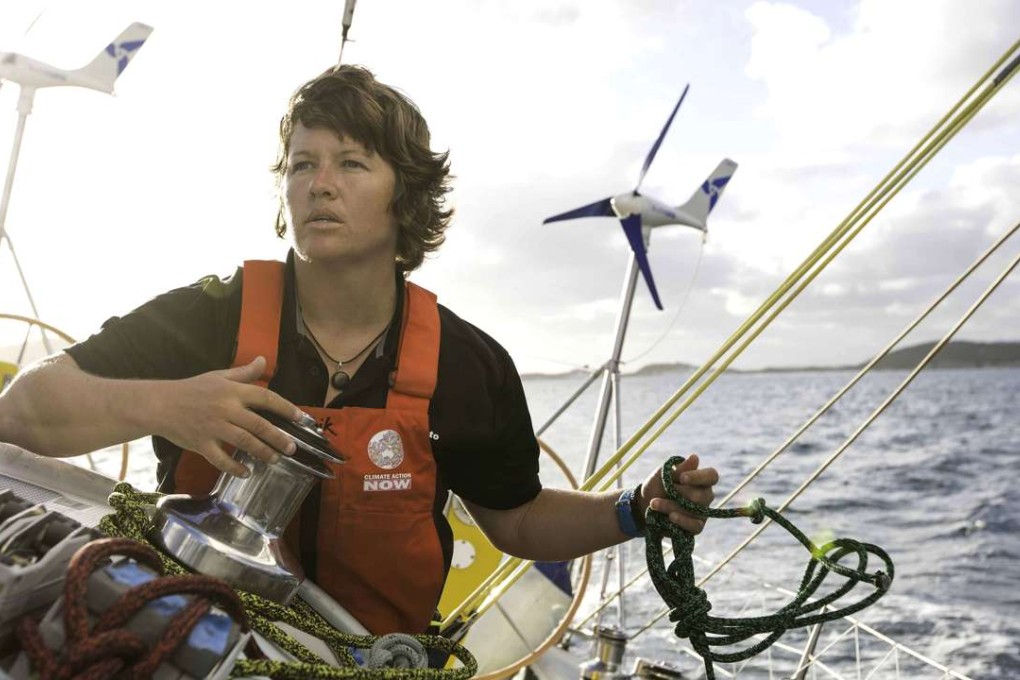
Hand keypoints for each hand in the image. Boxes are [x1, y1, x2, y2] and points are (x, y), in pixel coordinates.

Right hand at [154, 356, 304, 476]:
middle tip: (292, 448)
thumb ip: (243, 372)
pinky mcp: (201, 444)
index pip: (265, 398)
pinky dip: (234, 467)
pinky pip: (221, 459)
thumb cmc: (191, 389)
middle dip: (278, 437)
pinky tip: (246, 472)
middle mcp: (226, 409)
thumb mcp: (218, 376)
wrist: (159, 404)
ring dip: (262, 452)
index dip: (286, 408)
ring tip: (275, 459)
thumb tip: (264, 361)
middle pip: (258, 424)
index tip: (301, 418)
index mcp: (232, 391)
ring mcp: (213, 427)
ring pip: (244, 442)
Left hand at [638, 454, 717, 534]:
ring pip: (695, 511)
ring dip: (672, 507)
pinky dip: (682, 521)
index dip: (699, 477)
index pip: (712, 476)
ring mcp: (702, 512)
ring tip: (654, 503)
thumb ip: (680, 468)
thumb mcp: (664, 474)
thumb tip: (695, 457)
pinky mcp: (696, 527)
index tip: (682, 478)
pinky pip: (695, 526)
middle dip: (680, 494)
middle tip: (664, 490)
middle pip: (703, 496)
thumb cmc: (658, 485)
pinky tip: (670, 517)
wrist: (644, 505)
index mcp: (701, 479)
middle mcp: (706, 495)